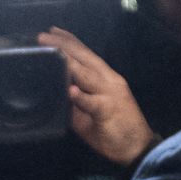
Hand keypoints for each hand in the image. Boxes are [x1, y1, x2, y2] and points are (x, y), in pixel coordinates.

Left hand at [46, 28, 152, 166]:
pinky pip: (93, 103)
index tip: (52, 31)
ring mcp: (110, 94)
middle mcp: (109, 80)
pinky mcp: (109, 111)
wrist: (137, 148)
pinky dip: (82, 97)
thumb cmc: (113, 129)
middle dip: (64, 45)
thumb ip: (75, 99)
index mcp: (105, 78)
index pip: (86, 55)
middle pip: (85, 58)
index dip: (70, 42)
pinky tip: (70, 90)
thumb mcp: (89, 111)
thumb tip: (56, 89)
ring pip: (87, 74)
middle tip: (43, 36)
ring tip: (51, 51)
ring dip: (68, 62)